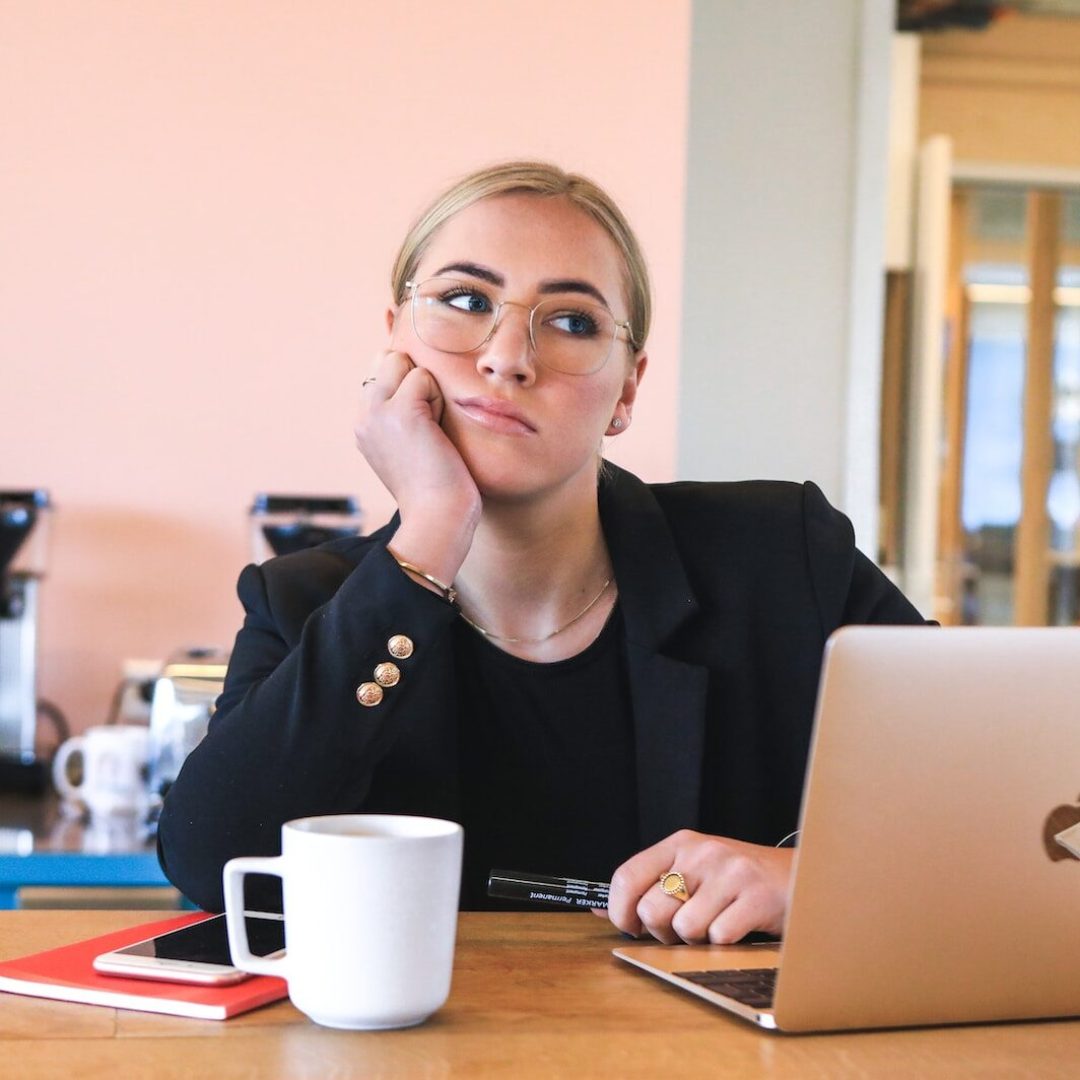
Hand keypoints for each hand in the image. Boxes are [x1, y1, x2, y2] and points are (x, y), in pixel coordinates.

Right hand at [355, 351, 480, 581]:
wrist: (437, 517)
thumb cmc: (436, 487)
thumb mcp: (408, 445)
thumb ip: (402, 412)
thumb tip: (417, 376)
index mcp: (363, 423)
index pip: (380, 370)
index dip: (409, 385)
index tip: (421, 426)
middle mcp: (362, 415)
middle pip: (388, 358)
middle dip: (415, 380)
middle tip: (427, 425)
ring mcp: (376, 411)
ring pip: (403, 362)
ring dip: (428, 390)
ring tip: (431, 429)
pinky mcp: (399, 411)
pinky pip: (423, 377)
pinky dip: (438, 399)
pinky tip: (435, 432)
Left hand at [600, 829, 793, 944]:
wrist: (803, 875)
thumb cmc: (740, 880)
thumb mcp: (694, 872)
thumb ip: (651, 886)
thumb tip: (600, 909)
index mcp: (680, 843)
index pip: (627, 874)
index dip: (620, 910)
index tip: (631, 928)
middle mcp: (702, 852)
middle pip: (652, 909)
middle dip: (663, 933)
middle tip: (684, 930)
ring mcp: (730, 872)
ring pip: (685, 927)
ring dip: (696, 941)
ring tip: (715, 926)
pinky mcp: (756, 896)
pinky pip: (719, 937)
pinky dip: (725, 945)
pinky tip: (739, 929)